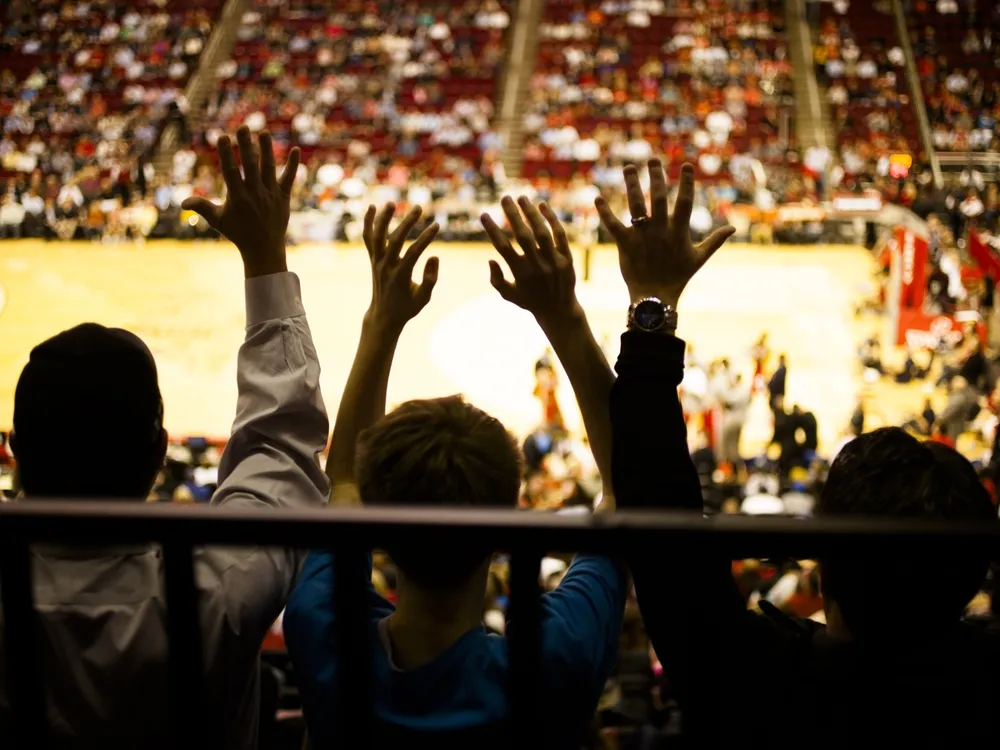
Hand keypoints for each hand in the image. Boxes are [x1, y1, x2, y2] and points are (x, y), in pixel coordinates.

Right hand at [182, 125, 299, 277]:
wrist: (264, 249)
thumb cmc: (238, 233)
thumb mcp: (218, 221)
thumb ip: (202, 208)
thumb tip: (182, 202)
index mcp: (238, 197)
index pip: (230, 171)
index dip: (226, 154)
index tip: (222, 137)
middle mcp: (255, 193)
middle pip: (250, 165)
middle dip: (246, 145)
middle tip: (243, 126)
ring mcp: (270, 194)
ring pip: (269, 168)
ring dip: (266, 149)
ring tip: (264, 132)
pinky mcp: (283, 197)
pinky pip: (289, 178)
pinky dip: (292, 165)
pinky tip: (295, 149)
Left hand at [363, 203, 438, 333]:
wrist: (384, 316)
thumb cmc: (407, 307)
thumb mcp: (424, 298)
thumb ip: (430, 279)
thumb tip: (434, 256)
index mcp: (400, 277)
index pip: (414, 253)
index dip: (425, 238)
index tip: (437, 225)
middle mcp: (386, 267)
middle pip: (395, 240)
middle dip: (407, 223)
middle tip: (419, 208)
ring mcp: (376, 262)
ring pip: (377, 237)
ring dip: (383, 219)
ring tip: (392, 203)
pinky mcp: (372, 259)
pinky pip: (368, 239)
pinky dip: (368, 223)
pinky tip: (372, 207)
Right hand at [482, 196, 581, 325]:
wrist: (560, 310)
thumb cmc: (530, 300)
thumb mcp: (509, 295)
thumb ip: (496, 280)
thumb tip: (490, 259)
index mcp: (520, 274)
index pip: (503, 247)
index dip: (492, 230)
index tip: (484, 214)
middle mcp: (537, 266)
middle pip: (522, 236)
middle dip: (512, 215)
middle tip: (504, 198)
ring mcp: (554, 262)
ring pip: (542, 232)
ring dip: (531, 213)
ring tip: (521, 198)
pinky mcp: (567, 258)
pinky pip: (560, 235)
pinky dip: (552, 219)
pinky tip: (543, 205)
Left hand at [595, 159, 733, 305]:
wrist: (655, 298)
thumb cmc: (678, 277)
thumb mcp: (698, 258)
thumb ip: (715, 241)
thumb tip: (733, 228)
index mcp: (678, 231)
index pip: (684, 201)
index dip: (687, 183)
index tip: (687, 165)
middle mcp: (660, 230)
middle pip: (657, 197)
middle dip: (656, 176)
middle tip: (652, 159)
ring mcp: (642, 236)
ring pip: (635, 206)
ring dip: (631, 185)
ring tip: (628, 167)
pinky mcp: (625, 244)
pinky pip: (613, 225)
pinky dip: (604, 212)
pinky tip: (597, 198)